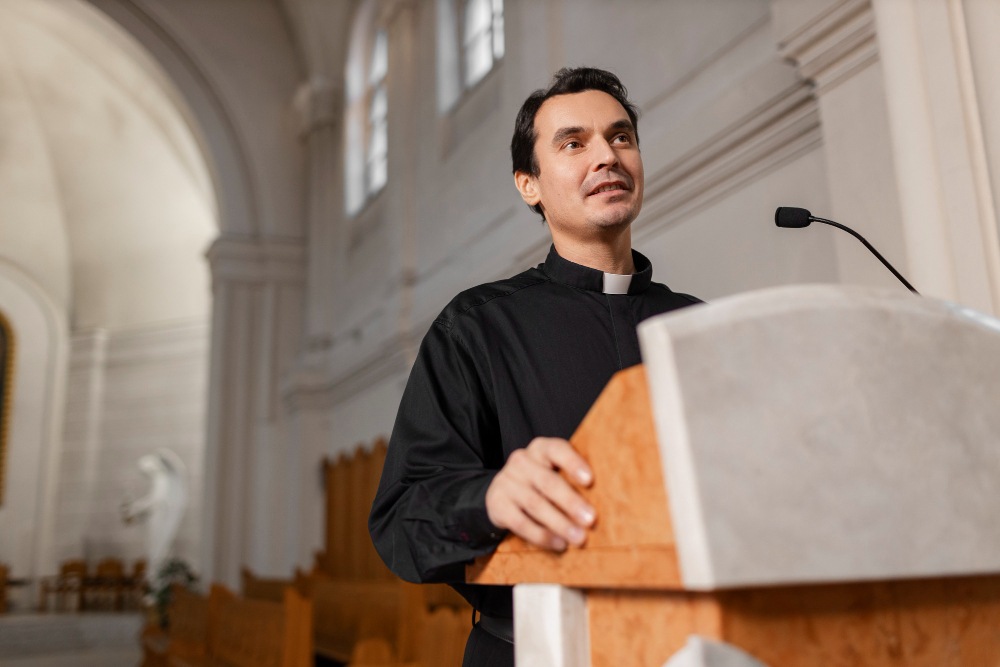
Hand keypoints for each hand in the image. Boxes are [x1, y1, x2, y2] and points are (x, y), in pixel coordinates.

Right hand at [484, 437, 594, 551]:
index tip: (590, 480)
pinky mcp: (497, 504)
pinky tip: (559, 544)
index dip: (573, 463)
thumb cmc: (540, 483)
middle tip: (590, 520)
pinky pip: (521, 522)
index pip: (557, 449)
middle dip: (571, 502)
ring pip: (535, 504)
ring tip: (578, 538)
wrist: (501, 493)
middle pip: (547, 482)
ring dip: (559, 523)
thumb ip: (572, 479)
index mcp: (540, 449)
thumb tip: (608, 500)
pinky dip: (541, 535)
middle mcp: (521, 461)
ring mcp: (507, 482)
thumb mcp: (553, 471)